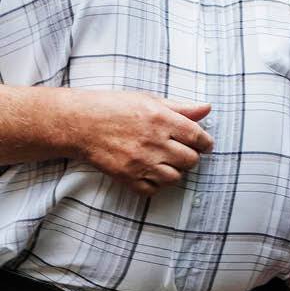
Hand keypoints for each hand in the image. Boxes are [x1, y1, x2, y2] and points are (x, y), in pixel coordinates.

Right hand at [65, 92, 212, 195]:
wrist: (81, 123)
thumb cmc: (115, 107)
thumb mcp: (150, 100)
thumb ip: (181, 107)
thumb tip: (207, 108)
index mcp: (162, 119)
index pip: (197, 136)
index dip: (205, 142)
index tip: (205, 144)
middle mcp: (154, 142)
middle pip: (190, 160)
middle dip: (192, 156)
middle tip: (184, 152)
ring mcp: (140, 162)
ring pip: (174, 178)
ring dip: (176, 171)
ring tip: (168, 162)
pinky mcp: (126, 177)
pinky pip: (152, 190)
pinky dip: (156, 184)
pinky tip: (152, 172)